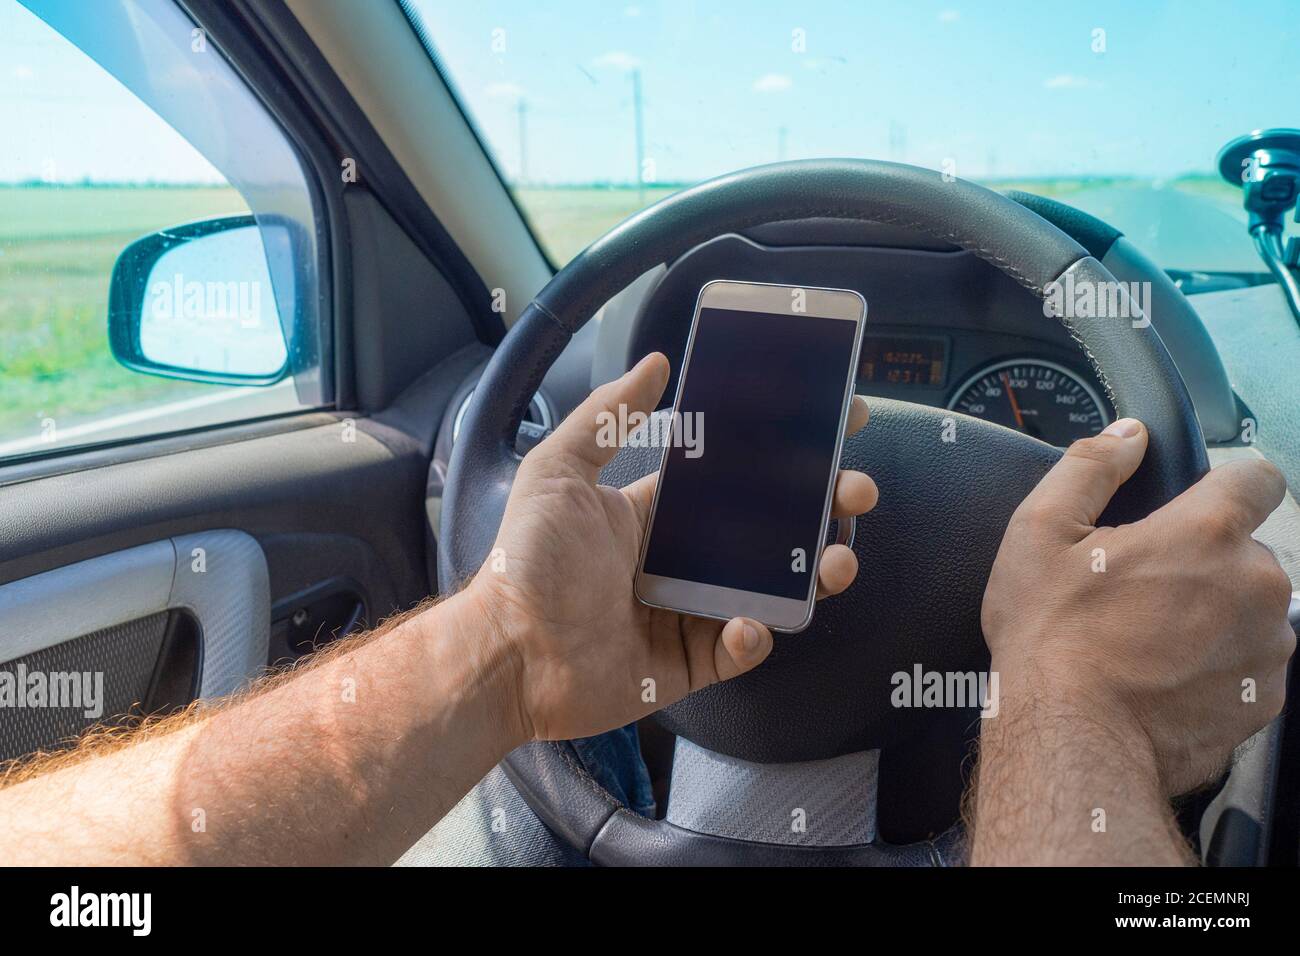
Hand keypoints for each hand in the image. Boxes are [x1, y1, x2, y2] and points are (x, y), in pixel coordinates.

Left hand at [462, 352, 876, 741]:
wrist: (507, 651)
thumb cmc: (526, 560)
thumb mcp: (558, 471)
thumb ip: (606, 416)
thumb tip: (655, 363)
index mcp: (657, 514)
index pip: (737, 477)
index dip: (785, 453)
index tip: (835, 423)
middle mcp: (680, 561)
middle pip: (770, 531)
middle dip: (822, 508)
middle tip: (855, 490)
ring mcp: (688, 614)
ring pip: (770, 590)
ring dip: (813, 574)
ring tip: (837, 559)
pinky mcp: (687, 665)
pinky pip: (738, 649)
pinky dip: (754, 636)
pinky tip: (748, 622)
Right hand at [980, 418, 1294, 794]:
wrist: (1072, 740)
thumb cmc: (1050, 636)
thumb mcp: (1038, 532)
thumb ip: (1090, 466)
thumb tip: (1128, 435)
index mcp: (1207, 533)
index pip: (1258, 478)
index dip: (1225, 486)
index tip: (1192, 509)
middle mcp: (1257, 584)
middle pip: (1247, 552)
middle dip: (1204, 564)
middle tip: (1140, 592)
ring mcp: (1267, 648)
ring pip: (1251, 611)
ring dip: (1213, 616)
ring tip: (1147, 642)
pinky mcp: (1263, 700)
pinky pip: (1247, 666)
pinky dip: (1214, 668)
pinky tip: (1161, 680)